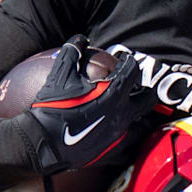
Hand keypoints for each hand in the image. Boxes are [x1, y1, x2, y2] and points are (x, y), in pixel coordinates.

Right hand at [25, 35, 152, 174]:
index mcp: (114, 93)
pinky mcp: (112, 152)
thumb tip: (80, 38)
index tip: (124, 61)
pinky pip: (129, 147)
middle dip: (146, 91)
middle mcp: (123, 114)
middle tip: (136, 88)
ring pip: (142, 124)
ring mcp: (119, 134)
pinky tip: (120, 135)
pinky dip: (128, 139)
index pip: (134, 71)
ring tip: (129, 111)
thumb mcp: (60, 74)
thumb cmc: (52, 106)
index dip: (130, 63)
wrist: (42, 142)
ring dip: (139, 116)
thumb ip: (73, 52)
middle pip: (149, 100)